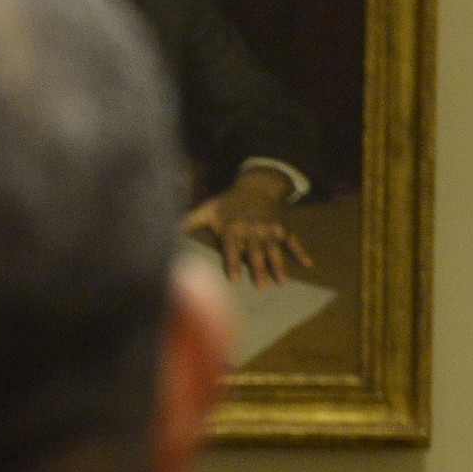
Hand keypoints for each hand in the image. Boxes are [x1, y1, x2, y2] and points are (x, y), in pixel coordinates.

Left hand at [182, 169, 311, 286]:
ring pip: (275, 250)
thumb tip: (164, 230)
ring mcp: (270, 230)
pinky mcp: (283, 228)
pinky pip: (294, 241)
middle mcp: (253, 230)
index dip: (232, 263)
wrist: (256, 185)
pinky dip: (301, 252)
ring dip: (279, 266)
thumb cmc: (227, 202)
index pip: (232, 249)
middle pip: (255, 252)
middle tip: (262, 287)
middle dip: (258, 269)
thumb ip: (187, 222)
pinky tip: (308, 265)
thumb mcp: (206, 209)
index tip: (234, 280)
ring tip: (282, 283)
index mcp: (233, 228)